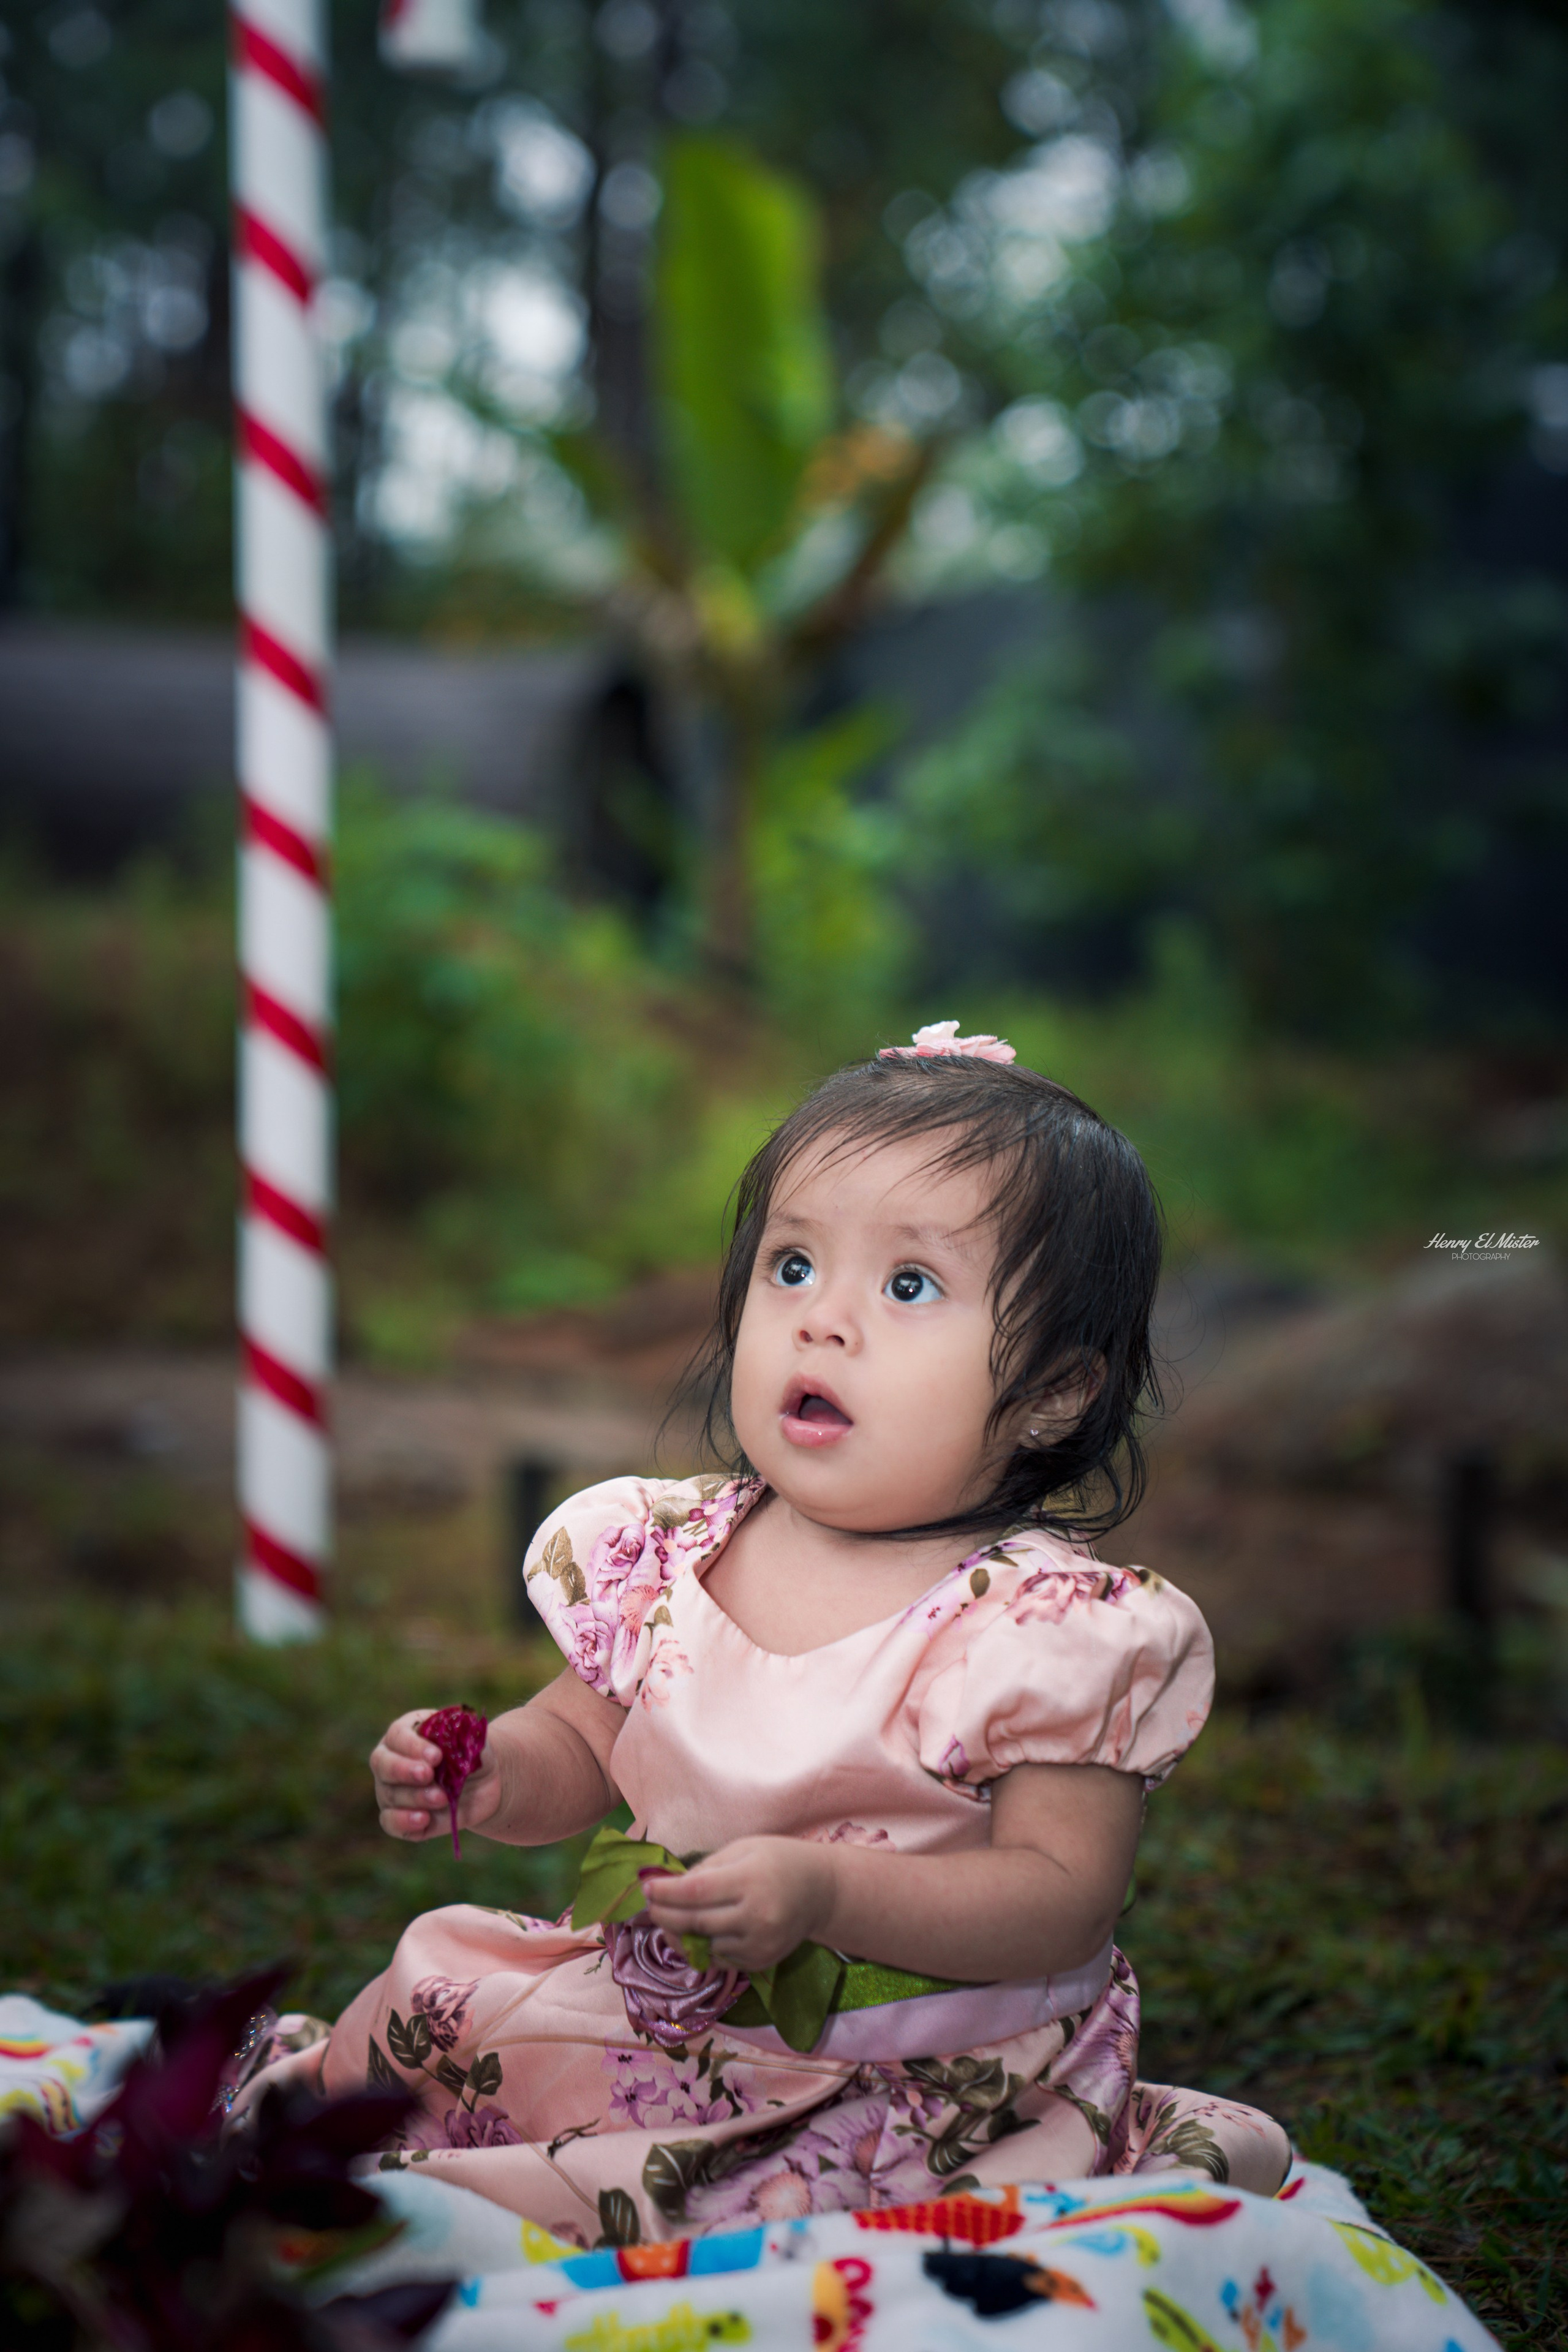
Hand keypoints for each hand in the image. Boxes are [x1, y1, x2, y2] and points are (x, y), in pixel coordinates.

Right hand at [369, 1710, 500, 1841]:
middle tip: (428, 1774)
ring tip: (442, 1798)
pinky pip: (390, 1821)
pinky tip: (423, 1819)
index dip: (413, 1746)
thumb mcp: (472, 1742)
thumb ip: (459, 1740)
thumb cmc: (472, 1754)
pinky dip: (403, 1821)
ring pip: (389, 1794)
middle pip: (382, 1764)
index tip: (436, 1756)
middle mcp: (391, 1760)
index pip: (397, 1735)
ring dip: (415, 1797)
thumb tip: (446, 1747)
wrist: (485, 1782)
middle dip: (404, 1770)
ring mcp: (391, 1790)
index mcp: (406, 1732)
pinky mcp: (399, 1817)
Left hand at [643, 1835, 836, 1970]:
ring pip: (704, 1945)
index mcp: (750, 1879)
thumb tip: (669, 1887)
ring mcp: (759, 1943)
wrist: (820, 1891)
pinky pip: (720, 1959)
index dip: (666, 1893)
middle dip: (665, 1915)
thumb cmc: (778, 1860)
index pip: (696, 1891)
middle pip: (695, 1921)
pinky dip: (703, 1947)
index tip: (646, 1888)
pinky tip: (696, 1933)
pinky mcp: (761, 1961)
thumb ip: (707, 1869)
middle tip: (650, 1907)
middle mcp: (756, 1915)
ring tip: (668, 1920)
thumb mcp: (743, 1849)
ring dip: (679, 1934)